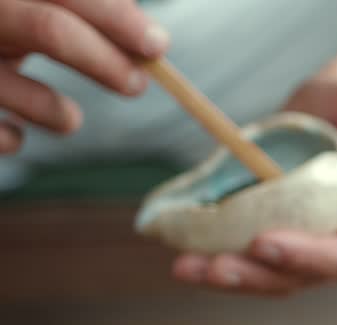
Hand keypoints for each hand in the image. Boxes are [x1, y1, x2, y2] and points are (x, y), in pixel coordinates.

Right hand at [0, 0, 169, 153]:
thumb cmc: (1, 26)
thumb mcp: (32, 6)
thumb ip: (79, 8)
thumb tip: (142, 28)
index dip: (116, 18)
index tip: (158, 46)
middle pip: (50, 28)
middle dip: (103, 61)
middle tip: (137, 86)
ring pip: (11, 82)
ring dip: (54, 111)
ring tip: (70, 121)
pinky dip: (8, 136)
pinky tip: (17, 136)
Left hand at [172, 78, 336, 295]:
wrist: (330, 106)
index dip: (311, 257)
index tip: (263, 241)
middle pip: (310, 277)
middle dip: (260, 275)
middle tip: (215, 265)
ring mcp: (319, 249)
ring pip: (279, 280)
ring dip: (235, 279)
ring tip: (188, 268)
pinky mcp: (290, 245)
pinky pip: (260, 266)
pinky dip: (224, 267)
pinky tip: (188, 262)